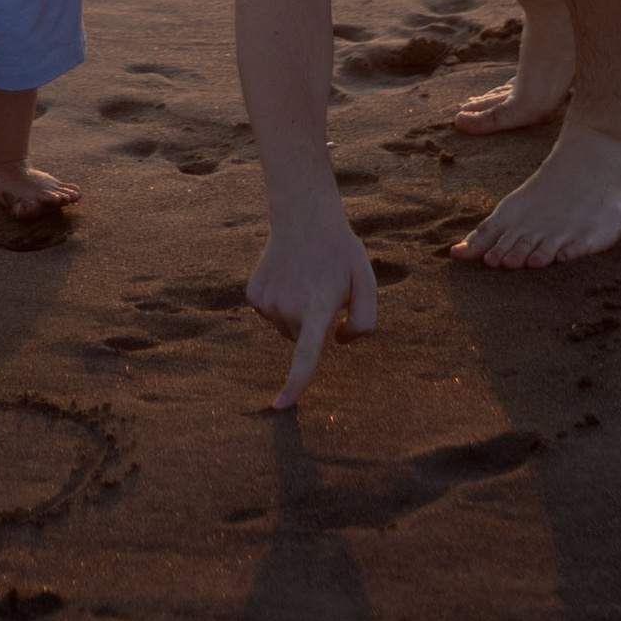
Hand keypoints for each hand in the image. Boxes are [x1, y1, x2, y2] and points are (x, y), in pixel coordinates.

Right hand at [246, 204, 379, 410]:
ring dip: (297, 314)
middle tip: (322, 290)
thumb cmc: (340, 251)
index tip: (281, 406)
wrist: (303, 215)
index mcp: (317, 306)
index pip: (306, 354)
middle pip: (302, 341)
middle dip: (314, 325)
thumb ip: (365, 321)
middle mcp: (288, 306)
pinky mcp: (252, 295)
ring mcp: (266, 301)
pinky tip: (287, 278)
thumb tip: (339, 343)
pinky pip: (270, 316)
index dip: (295, 383)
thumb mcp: (367, 281)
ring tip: (304, 279)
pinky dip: (280, 305)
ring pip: (286, 328)